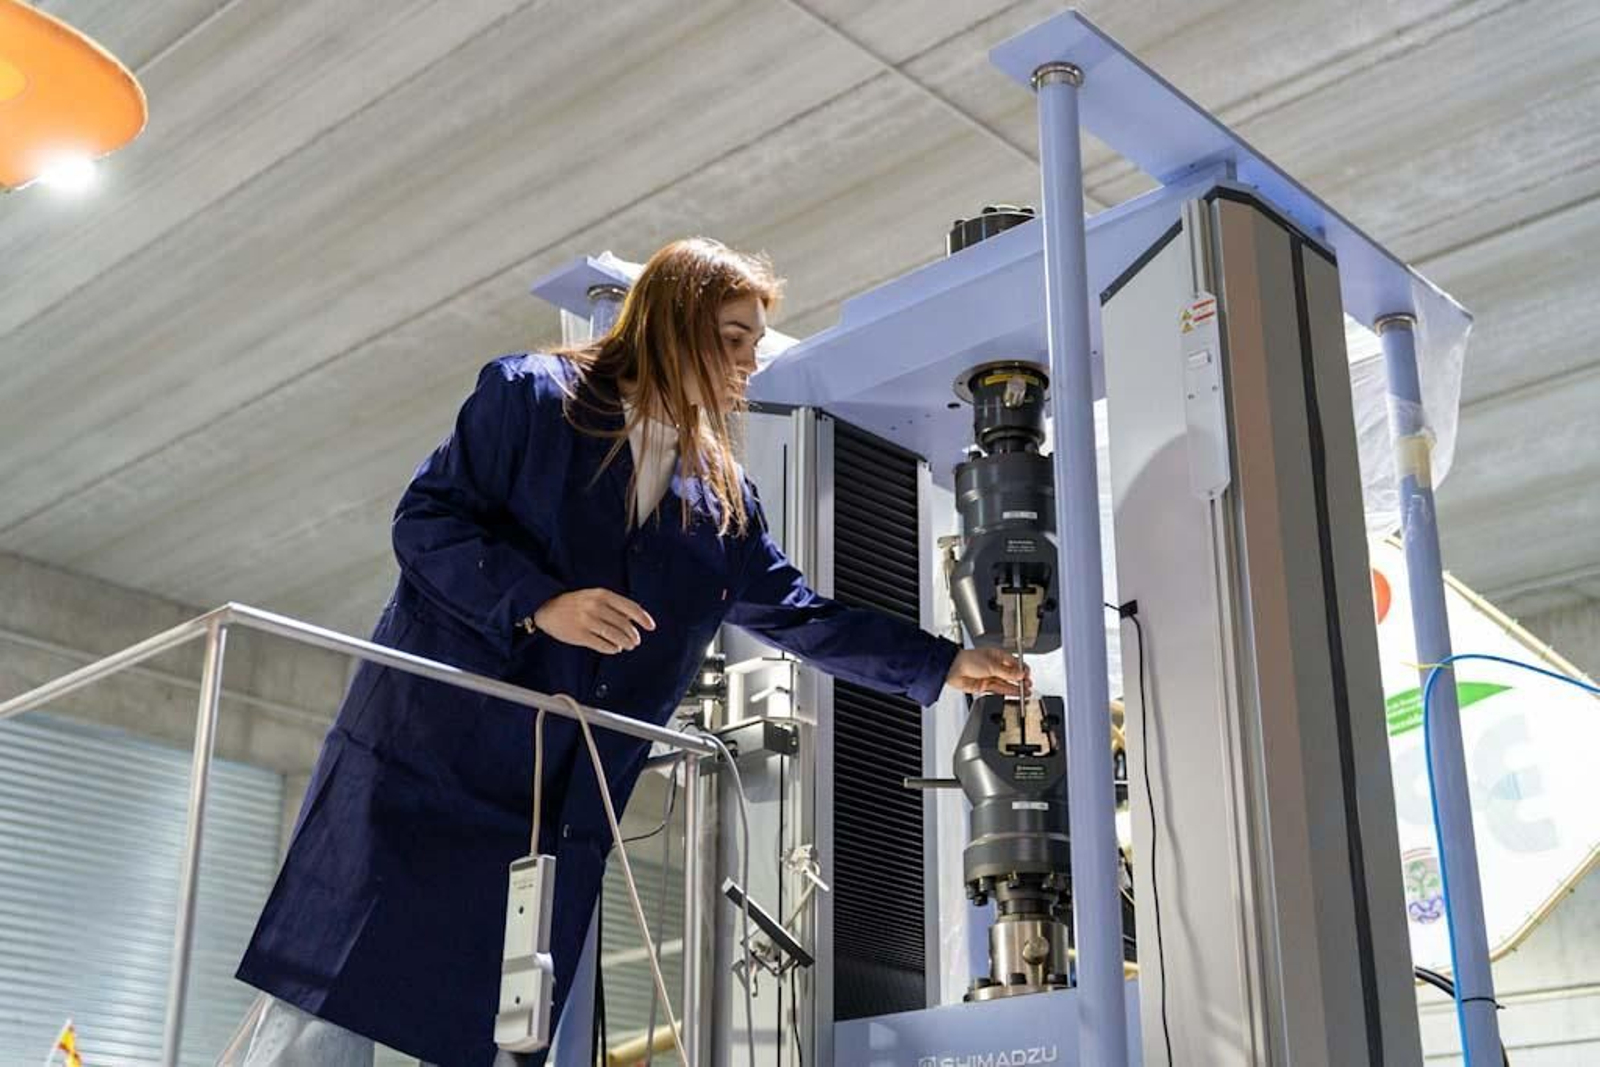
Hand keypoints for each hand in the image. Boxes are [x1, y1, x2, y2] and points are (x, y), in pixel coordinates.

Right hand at [533, 589, 655, 653]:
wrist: (547, 607)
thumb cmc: (575, 603)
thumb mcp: (595, 596)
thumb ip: (614, 606)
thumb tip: (634, 619)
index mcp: (602, 595)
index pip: (630, 607)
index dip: (643, 618)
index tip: (651, 626)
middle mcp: (595, 607)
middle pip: (624, 625)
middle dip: (633, 635)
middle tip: (636, 641)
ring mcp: (587, 621)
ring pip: (615, 636)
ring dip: (625, 643)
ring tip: (628, 646)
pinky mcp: (580, 635)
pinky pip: (602, 645)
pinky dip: (612, 649)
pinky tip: (615, 648)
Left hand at [946, 648, 1030, 696]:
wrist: (953, 669)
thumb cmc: (968, 660)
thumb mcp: (992, 665)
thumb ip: (1007, 672)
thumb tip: (1020, 674)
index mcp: (997, 656)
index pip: (1014, 663)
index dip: (1022, 669)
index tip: (1028, 675)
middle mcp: (994, 666)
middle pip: (1011, 674)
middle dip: (1021, 680)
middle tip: (1029, 685)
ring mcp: (989, 676)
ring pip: (1006, 683)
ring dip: (1016, 688)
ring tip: (1026, 692)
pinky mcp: (985, 686)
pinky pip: (999, 689)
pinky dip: (1008, 692)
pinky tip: (1016, 694)